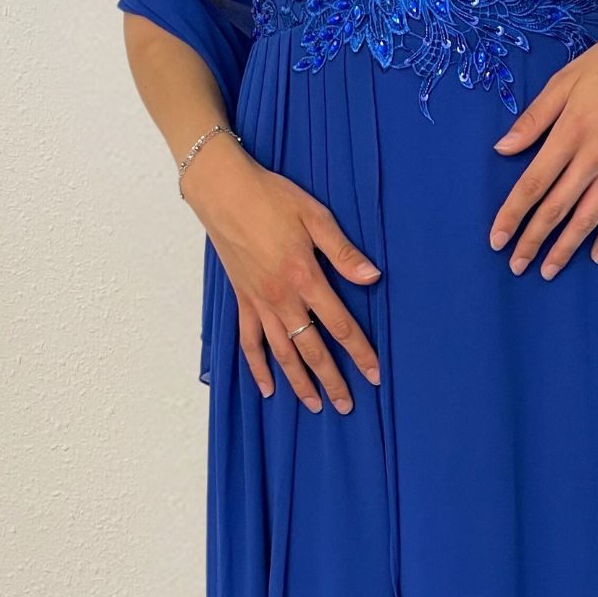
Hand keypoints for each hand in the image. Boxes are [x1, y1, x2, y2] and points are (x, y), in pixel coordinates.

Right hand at [182, 138, 380, 411]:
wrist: (223, 191)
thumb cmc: (271, 198)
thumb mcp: (315, 217)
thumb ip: (343, 252)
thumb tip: (373, 277)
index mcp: (304, 278)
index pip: (339, 325)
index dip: (359, 353)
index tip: (374, 375)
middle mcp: (281, 298)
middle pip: (311, 349)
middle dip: (331, 380)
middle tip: (346, 405)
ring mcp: (259, 302)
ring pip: (281, 353)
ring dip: (298, 382)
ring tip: (314, 405)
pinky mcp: (242, 300)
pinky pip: (249, 341)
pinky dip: (258, 366)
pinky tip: (267, 387)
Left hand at [487, 9, 597, 278]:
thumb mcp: (564, 81)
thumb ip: (534, 119)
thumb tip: (503, 148)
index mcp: (570, 134)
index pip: (533, 184)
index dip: (512, 215)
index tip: (496, 238)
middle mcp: (594, 157)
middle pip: (556, 209)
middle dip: (533, 241)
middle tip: (515, 266)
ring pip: (588, 218)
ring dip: (567, 248)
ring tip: (548, 270)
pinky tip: (596, 255)